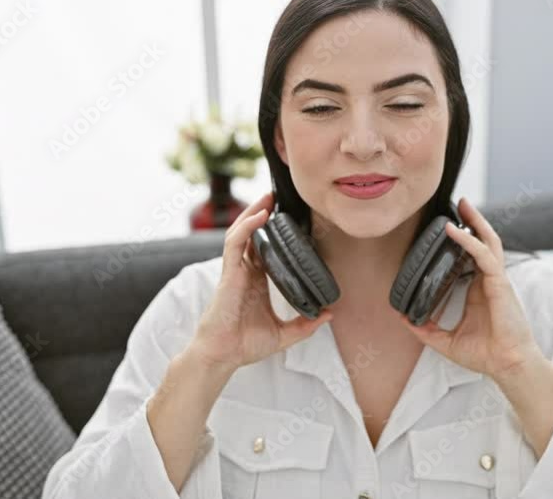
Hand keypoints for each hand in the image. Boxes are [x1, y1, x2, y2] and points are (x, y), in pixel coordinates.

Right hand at [187, 191, 333, 372]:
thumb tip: (329, 314)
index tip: (292, 220)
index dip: (276, 233)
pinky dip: (246, 227)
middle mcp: (245, 272)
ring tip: (268, 197)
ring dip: (253, 212)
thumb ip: (305, 325)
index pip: (265, 249)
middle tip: (278, 197)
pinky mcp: (228, 273)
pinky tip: (259, 216)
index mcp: (256, 282)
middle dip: (263, 214)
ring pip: (241, 232)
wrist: (223, 356)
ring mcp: (235, 271)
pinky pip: (235, 244)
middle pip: (253, 234)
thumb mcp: (284, 335)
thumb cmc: (245, 345)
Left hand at [401, 197, 546, 382]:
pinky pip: (485, 256)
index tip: (449, 228)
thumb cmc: (486, 354)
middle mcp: (489, 282)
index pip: (472, 258)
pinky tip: (456, 231)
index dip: (463, 241)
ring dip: (476, 222)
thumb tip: (403, 320)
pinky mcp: (499, 284)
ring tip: (463, 205)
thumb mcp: (447, 342)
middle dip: (473, 222)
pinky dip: (470, 241)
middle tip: (459, 205)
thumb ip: (426, 330)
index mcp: (480, 291)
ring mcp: (496, 281)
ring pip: (489, 242)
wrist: (507, 366)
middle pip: (483, 243)